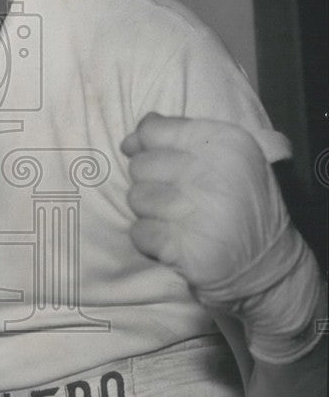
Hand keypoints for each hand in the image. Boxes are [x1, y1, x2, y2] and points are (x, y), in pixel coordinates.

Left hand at [120, 113, 289, 289]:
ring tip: (177, 221)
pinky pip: (139, 231)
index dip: (143, 146)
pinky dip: (150, 239)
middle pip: (141, 165)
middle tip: (176, 199)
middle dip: (149, 183)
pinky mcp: (186, 248)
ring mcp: (201, 212)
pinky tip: (175, 241)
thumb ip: (178, 139)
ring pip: (136, 198)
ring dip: (149, 213)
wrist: (268, 266)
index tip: (155, 161)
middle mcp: (215, 173)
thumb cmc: (240, 205)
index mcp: (227, 143)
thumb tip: (128, 141)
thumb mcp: (226, 159)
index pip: (154, 130)